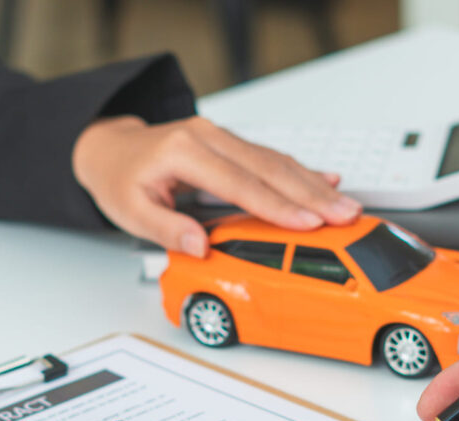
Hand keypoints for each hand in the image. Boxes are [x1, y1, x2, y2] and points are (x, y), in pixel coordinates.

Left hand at [72, 115, 360, 256]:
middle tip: (345, 214)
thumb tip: (200, 246)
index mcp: (183, 151)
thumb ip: (166, 229)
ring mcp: (221, 136)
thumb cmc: (120, 180)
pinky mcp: (231, 143)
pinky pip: (271, 157)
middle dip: (312, 194)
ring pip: (277, 160)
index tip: (309, 222)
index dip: (277, 205)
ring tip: (347, 206)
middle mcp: (207, 136)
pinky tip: (330, 180)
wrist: (112, 149)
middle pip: (269, 167)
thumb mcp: (129, 212)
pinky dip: (303, 171)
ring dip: (314, 185)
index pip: (240, 183)